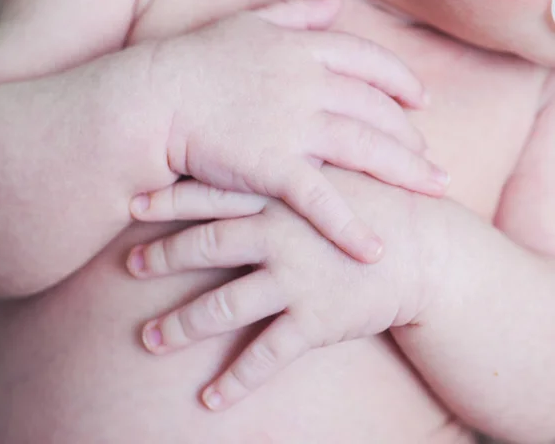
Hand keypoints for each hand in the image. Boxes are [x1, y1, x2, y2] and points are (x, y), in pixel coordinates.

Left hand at [127, 178, 434, 411]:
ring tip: (150, 340)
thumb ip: (291, 168)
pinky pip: (267, 355)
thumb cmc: (374, 207)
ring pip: (224, 305)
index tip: (130, 205)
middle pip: (206, 246)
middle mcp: (280, 236)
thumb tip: (256, 156)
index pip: (212, 194)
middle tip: (130, 268)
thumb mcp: (331, 176)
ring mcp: (296, 279)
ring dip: (182, 325)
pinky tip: (210, 400)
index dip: (168, 200)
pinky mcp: (316, 320)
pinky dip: (237, 379)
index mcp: (280, 197)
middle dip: (163, 257)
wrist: (427, 250)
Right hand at [138, 0, 448, 262]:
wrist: (153, 99)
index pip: (370, 62)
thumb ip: (293, 12)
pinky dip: (350, 228)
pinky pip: (322, 202)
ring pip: (367, 149)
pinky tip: (376, 251)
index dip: (402, 81)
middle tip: (431, 156)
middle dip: (411, 134)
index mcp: (303, 51)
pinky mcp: (274, 167)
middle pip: (378, 109)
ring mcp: (295, 125)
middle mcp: (309, 84)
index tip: (422, 100)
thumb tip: (332, 4)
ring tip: (436, 189)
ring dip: (407, 172)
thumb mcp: (247, 24)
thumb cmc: (194, 64)